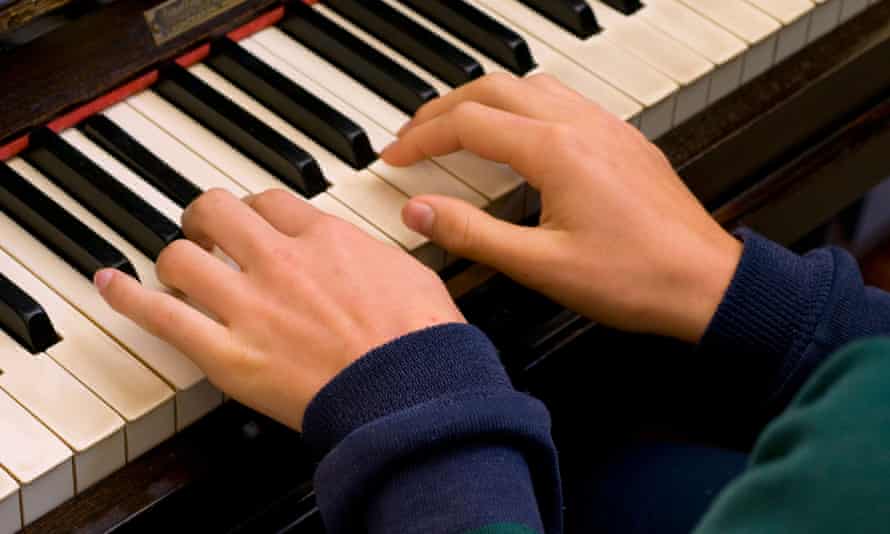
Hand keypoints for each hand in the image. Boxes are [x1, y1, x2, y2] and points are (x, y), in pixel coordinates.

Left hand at [94, 189, 463, 429]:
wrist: (410, 393)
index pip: (271, 201)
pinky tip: (109, 283)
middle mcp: (280, 260)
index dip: (255, 208)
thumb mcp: (412, 273)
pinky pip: (160, 315)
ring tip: (177, 268)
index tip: (255, 221)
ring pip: (182, 255)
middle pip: (217, 210)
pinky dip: (126, 296)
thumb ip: (376, 252)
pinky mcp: (228, 354)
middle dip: (206, 217)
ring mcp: (249, 305)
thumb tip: (368, 251)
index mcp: (326, 238)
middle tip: (206, 231)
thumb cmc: (421, 342)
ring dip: (176, 257)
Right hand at [384, 73, 741, 342]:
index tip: (394, 157)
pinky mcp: (623, 140)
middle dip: (443, 108)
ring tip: (456, 128)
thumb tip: (417, 211)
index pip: (468, 124)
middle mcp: (581, 125)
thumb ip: (471, 234)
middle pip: (493, 88)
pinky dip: (522, 106)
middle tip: (412, 135)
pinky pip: (562, 100)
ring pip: (529, 85)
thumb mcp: (540, 266)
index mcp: (555, 150)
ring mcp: (606, 127)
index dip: (421, 138)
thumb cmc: (635, 279)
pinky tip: (518, 136)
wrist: (707, 284)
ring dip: (484, 99)